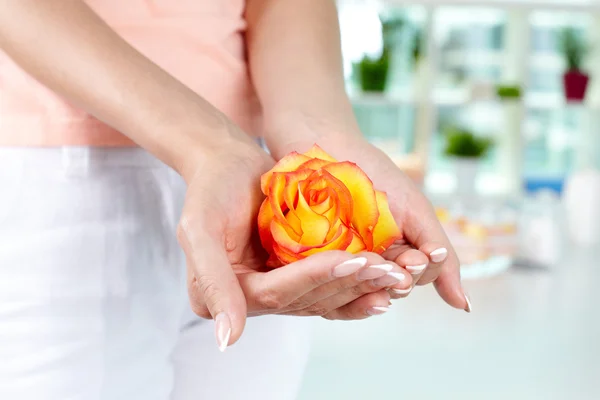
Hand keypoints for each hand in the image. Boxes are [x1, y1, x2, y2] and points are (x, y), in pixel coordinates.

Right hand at [176, 128, 414, 349]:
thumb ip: (212, 281)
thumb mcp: (199, 230)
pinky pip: (327, 285)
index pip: (277, 293)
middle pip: (305, 299)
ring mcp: (275, 287)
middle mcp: (249, 299)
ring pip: (322, 297)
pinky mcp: (293, 274)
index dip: (317, 278)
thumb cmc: (210, 188)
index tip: (354, 258)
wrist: (226, 163)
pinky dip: (355, 281)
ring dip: (360, 286)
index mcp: (222, 296)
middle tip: (389, 269)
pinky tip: (383, 278)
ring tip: (395, 274)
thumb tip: (226, 340)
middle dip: (348, 283)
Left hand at [264, 126, 469, 311]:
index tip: (415, 259)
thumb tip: (465, 307)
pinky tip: (345, 271)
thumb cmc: (375, 175)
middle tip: (397, 263)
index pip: (416, 277)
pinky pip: (331, 282)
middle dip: (396, 277)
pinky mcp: (317, 262)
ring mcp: (345, 262)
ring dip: (371, 281)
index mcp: (398, 251)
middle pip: (391, 287)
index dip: (417, 271)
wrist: (327, 147)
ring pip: (362, 289)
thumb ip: (439, 255)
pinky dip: (340, 279)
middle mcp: (373, 261)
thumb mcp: (415, 212)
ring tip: (373, 267)